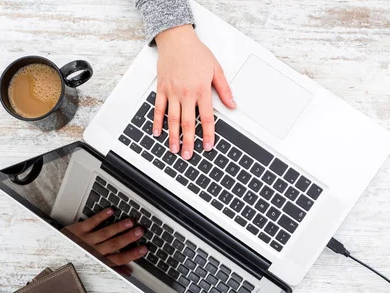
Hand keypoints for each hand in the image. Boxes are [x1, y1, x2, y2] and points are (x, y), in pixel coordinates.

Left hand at [63, 208, 146, 265]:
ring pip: (104, 234)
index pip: (119, 259)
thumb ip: (113, 269)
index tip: (144, 249)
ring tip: (130, 221)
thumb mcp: (95, 267)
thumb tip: (127, 272)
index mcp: (99, 261)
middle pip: (114, 244)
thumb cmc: (77, 260)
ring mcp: (85, 240)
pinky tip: (110, 211)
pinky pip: (91, 223)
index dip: (132, 254)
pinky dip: (101, 217)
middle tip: (140, 231)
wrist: (54, 255)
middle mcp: (93, 251)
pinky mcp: (77, 230)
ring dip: (118, 227)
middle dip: (128, 238)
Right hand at [153, 24, 236, 159]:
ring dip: (173, 136)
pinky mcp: (162, 89)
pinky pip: (158, 108)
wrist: (176, 39)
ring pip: (173, 119)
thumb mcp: (216, 69)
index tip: (208, 146)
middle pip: (188, 122)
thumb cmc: (196, 53)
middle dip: (189, 141)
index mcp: (201, 89)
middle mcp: (186, 93)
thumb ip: (224, 89)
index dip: (208, 134)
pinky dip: (157, 121)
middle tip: (188, 155)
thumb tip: (232, 105)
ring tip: (174, 149)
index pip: (207, 117)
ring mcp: (172, 92)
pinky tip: (157, 132)